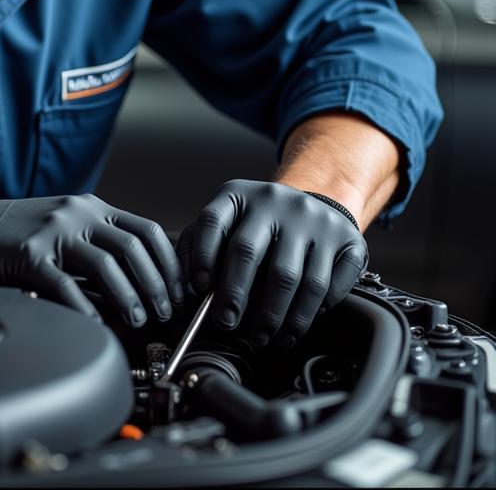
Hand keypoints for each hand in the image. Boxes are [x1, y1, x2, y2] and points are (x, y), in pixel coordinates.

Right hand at [0, 176, 182, 326]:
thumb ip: (91, 245)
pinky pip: (67, 286)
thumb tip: (133, 283)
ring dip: (130, 297)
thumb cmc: (0, 234)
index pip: (146, 230)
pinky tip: (94, 326)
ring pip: (109, 265)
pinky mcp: (26, 255)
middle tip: (163, 312)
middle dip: (157, 285)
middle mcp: (74, 213)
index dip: (170, 264)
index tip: (180, 291)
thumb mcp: (56, 228)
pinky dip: (86, 310)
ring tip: (136, 321)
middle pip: (135, 248)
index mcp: (86, 207)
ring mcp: (51, 232)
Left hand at [176, 180, 367, 346]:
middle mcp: (275, 201)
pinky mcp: (347, 240)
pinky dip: (312, 312)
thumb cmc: (258, 225)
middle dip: (234, 295)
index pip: (211, 222)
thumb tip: (182, 289)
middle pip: (248, 252)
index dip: (201, 258)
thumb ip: (197, 247)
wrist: (315, 203)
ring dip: (274, 316)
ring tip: (263, 336)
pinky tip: (295, 325)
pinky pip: (329, 286)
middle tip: (228, 324)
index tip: (199, 291)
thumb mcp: (225, 222)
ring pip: (292, 278)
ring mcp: (314, 219)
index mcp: (238, 194)